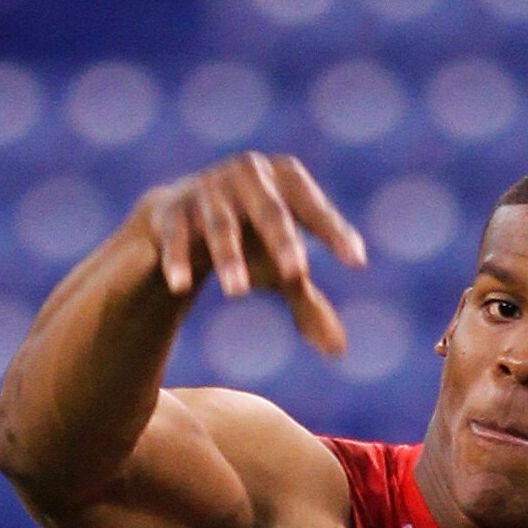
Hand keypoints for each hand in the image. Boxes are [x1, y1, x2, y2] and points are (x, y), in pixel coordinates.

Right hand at [135, 152, 365, 359]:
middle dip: (282, 240)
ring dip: (229, 257)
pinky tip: (180, 286)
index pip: (315, 209)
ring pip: (221, 227)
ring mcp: (208, 191)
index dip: (334, 234)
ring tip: (238, 292)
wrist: (180, 217)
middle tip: (297, 273)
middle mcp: (248, 177)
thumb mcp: (278, 265)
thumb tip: (338, 350)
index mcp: (286, 181)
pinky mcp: (172, 211)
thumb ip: (307, 302)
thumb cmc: (248, 238)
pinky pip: (176, 238)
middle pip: (270, 212)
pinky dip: (178, 260)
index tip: (356, 262)